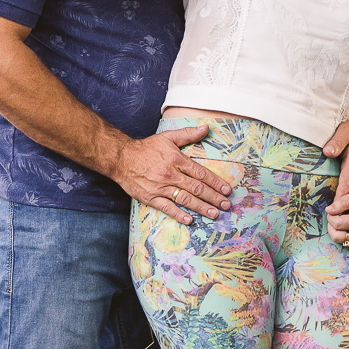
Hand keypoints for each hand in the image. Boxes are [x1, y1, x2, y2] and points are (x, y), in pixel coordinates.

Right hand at [108, 125, 231, 223]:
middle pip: (196, 188)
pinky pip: (167, 208)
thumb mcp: (167, 137)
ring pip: (185, 199)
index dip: (216, 182)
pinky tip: (190, 220)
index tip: (227, 190)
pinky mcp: (150, 197)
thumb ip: (188, 134)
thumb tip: (206, 127)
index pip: (201, 173)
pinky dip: (179, 214)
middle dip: (213, 198)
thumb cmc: (146, 148)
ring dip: (202, 207)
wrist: (121, 158)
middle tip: (226, 205)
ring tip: (214, 214)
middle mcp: (170, 174)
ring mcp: (160, 187)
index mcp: (176, 160)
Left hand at [327, 189, 348, 245]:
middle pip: (336, 236)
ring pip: (338, 240)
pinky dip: (341, 234)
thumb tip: (328, 210)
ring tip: (341, 221)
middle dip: (331, 225)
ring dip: (335, 230)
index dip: (331, 216)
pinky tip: (346, 226)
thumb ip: (341, 203)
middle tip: (336, 216)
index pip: (337, 224)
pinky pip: (344, 242)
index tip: (334, 210)